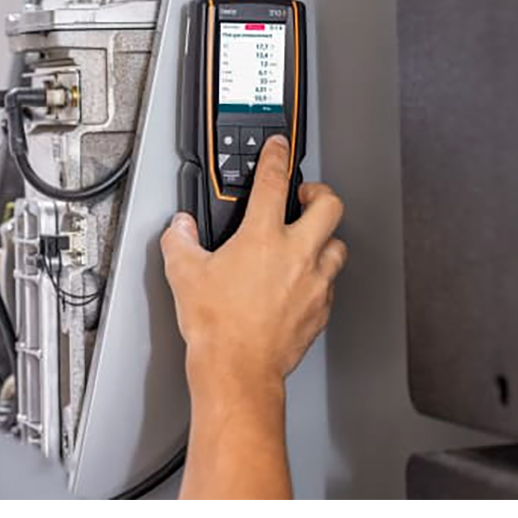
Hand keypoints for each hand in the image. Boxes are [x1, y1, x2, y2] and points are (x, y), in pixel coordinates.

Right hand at [161, 134, 346, 404]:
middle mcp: (296, 255)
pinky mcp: (320, 310)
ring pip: (337, 245)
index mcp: (262, 238)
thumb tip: (181, 228)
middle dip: (319, 193)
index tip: (279, 148)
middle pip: (329, 206)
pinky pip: (330, 282)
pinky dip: (320, 275)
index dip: (277, 158)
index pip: (274, 182)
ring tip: (309, 239)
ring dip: (325, 237)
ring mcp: (313, 283)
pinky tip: (303, 280)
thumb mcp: (183, 273)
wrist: (238, 369)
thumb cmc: (217, 326)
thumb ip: (180, 240)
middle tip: (305, 195)